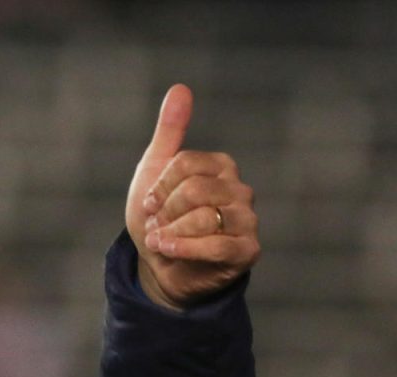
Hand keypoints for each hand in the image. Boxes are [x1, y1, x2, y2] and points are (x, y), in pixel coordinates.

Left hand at [126, 84, 259, 308]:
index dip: (159, 186)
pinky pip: (217, 245)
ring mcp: (247, 220)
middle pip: (194, 190)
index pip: (185, 164)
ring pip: (204, 217)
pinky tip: (166, 250)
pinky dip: (184, 248)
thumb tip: (180, 88)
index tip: (149, 203)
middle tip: (156, 225)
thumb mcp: (156, 172)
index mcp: (222, 166)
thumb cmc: (160, 218)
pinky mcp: (247, 251)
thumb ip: (170, 131)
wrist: (160, 268)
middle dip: (165, 212)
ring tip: (160, 241)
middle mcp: (240, 189)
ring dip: (171, 232)